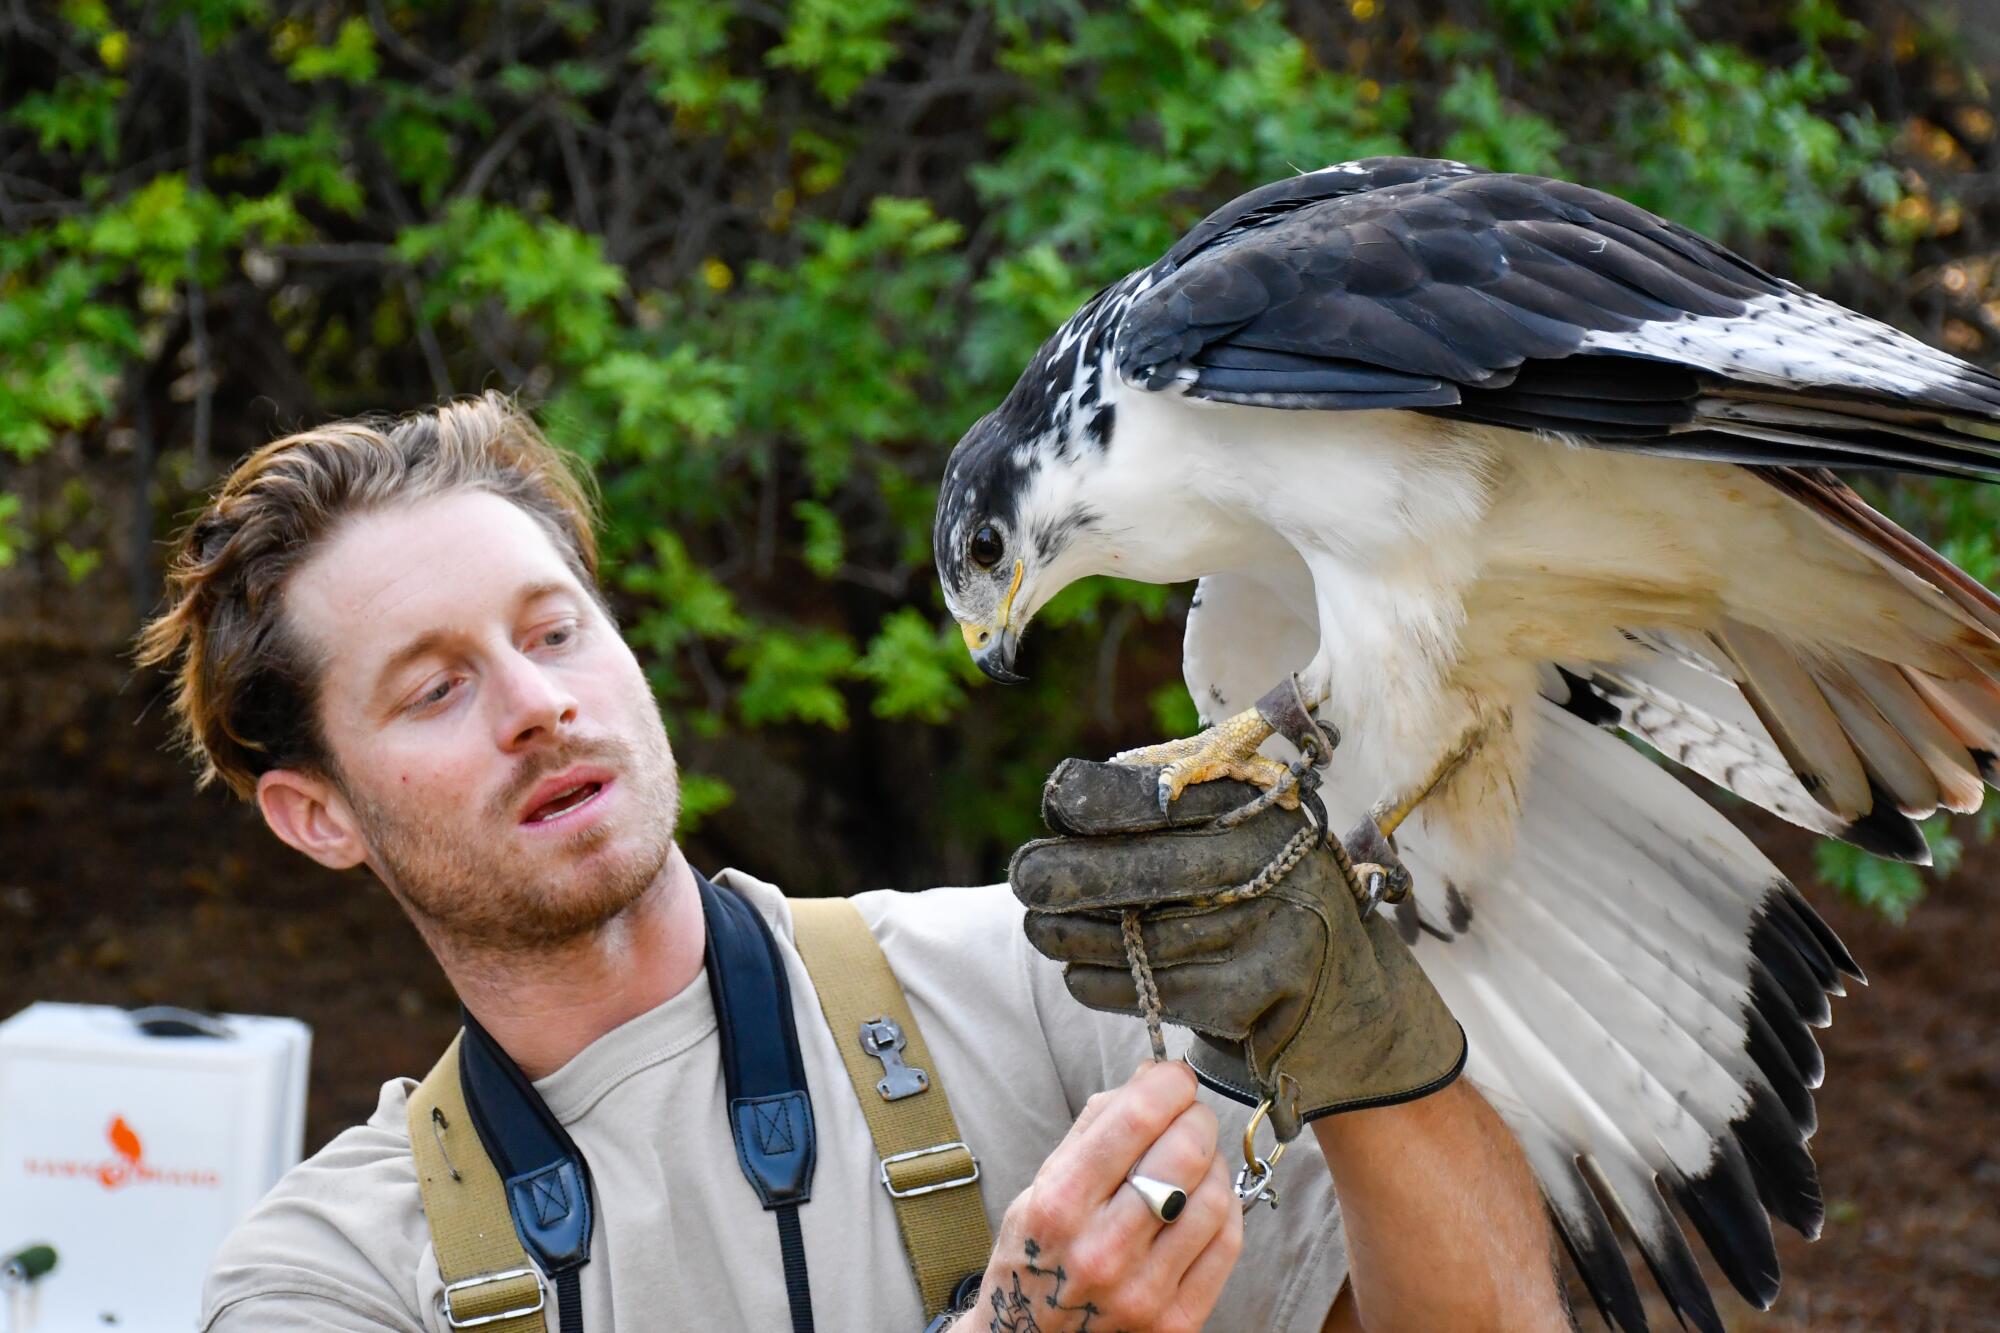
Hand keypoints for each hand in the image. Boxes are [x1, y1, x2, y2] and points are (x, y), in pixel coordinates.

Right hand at [952, 1062, 1241, 1332]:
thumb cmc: (1036, 1256)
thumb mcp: (1041, 1185)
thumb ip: (1096, 1127)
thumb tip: (1151, 1077)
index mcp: (1059, 1205)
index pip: (1136, 1119)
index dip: (1167, 1083)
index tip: (1172, 1076)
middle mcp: (1103, 1250)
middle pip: (1185, 1152)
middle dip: (1195, 1116)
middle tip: (1187, 1114)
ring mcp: (1144, 1291)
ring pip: (1216, 1195)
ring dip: (1213, 1163)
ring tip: (1193, 1162)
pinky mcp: (1177, 1321)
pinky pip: (1228, 1243)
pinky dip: (1225, 1208)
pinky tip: (1203, 1202)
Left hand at [1009, 760, 1465, 1139]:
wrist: (1346, 997)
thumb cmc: (1267, 896)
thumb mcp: (1240, 832)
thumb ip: (1170, 806)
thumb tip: (1066, 801)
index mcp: (1263, 804)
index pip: (1166, 794)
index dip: (1101, 801)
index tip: (1056, 806)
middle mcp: (1276, 861)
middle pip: (1152, 868)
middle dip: (1073, 875)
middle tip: (1024, 878)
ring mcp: (1272, 930)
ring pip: (1147, 937)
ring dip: (1076, 937)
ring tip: (1040, 930)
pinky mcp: (1261, 994)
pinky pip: (1159, 989)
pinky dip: (1106, 983)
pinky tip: (1078, 972)